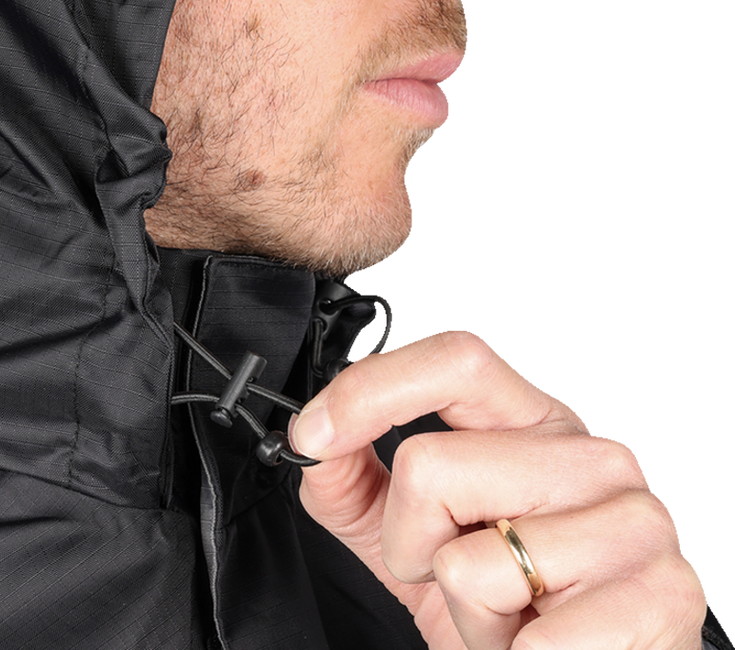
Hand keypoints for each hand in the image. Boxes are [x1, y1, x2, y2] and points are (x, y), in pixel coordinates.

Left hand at [289, 328, 707, 649]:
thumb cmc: (511, 613)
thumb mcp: (418, 541)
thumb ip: (356, 483)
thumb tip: (312, 442)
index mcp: (536, 422)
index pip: (457, 357)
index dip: (370, 388)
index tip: (312, 433)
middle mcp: (595, 453)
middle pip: (429, 463)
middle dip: (412, 541)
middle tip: (460, 575)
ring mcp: (638, 520)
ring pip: (467, 557)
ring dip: (465, 607)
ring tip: (510, 614)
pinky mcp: (666, 595)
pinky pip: (527, 633)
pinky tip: (540, 645)